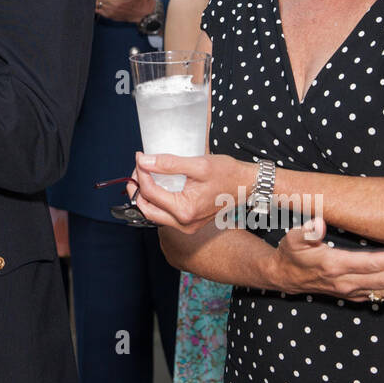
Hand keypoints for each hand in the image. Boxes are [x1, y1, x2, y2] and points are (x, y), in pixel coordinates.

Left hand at [129, 150, 252, 233]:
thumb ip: (169, 163)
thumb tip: (144, 161)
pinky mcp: (189, 222)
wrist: (246, 185)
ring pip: (154, 214)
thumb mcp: (198, 164)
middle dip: (138, 188)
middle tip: (136, 170)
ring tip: (144, 176)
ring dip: (145, 196)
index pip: (151, 192)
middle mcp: (184, 223)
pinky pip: (165, 215)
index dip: (141, 173)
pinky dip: (157, 200)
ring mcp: (187, 226)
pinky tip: (157, 185)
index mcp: (185, 211)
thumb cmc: (227, 174)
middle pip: (147, 209)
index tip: (140, 157)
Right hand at [269, 217, 383, 303]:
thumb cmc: (291, 253)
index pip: (371, 264)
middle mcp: (345, 282)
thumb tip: (318, 224)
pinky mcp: (353, 296)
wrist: (284, 276)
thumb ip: (305, 232)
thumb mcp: (292, 238)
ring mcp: (351, 292)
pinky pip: (381, 298)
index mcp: (335, 265)